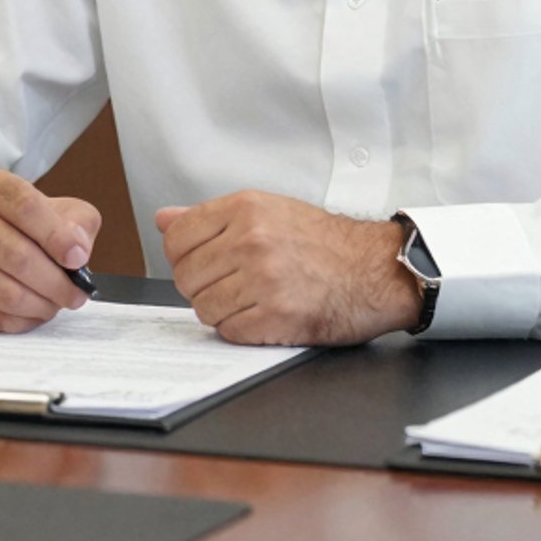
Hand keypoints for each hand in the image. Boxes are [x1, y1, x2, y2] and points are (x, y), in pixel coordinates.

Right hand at [0, 169, 100, 332]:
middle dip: (55, 283)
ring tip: (54, 305)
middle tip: (75, 296)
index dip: (56, 236)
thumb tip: (77, 250)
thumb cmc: (20, 228)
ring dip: (39, 306)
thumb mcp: (55, 210)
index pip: (25, 206)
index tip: (78, 259)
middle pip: (16, 255)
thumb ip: (77, 223)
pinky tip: (31, 314)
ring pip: (2, 291)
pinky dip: (17, 322)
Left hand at [155, 192, 420, 345]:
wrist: (374, 269)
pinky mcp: (277, 317)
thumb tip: (165, 219)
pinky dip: (241, 330)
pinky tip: (262, 316)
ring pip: (204, 307)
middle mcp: (251, 240)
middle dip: (202, 286)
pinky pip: (229, 331)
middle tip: (230, 285)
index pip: (177, 238)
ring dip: (221, 311)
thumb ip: (210, 217)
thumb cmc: (324, 242)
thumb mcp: (267, 210)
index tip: (200, 262)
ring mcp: (263, 280)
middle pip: (186, 277)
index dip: (182, 256)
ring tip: (248, 300)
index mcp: (244, 209)